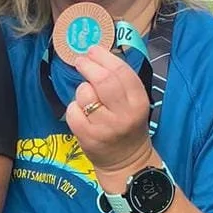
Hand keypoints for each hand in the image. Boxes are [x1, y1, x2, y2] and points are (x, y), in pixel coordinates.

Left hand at [66, 45, 152, 176]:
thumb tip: (95, 54)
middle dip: (88, 66)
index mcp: (139, 102)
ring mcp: (106, 128)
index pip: (121, 72)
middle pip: (103, 81)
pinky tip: (81, 112)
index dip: (104, 57)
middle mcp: (124, 114)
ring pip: (85, 95)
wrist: (127, 162)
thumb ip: (120, 81)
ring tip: (86, 95)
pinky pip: (73, 112)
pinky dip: (73, 108)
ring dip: (82, 90)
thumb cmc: (128, 125)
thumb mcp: (133, 103)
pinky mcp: (89, 138)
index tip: (93, 50)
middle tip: (81, 61)